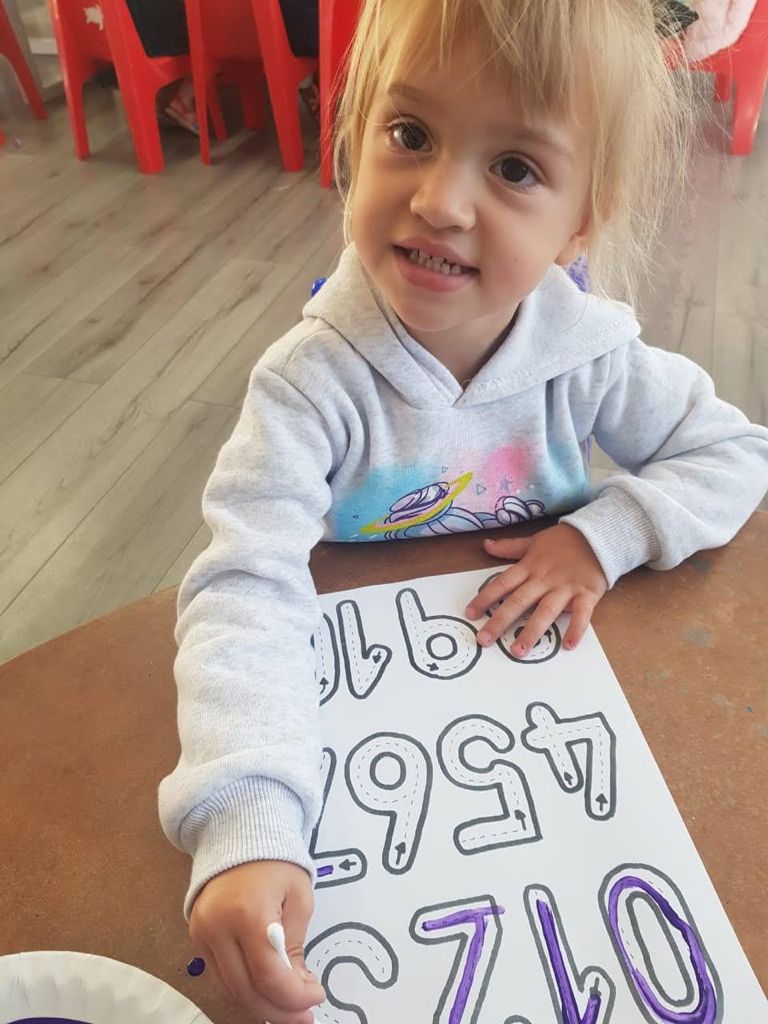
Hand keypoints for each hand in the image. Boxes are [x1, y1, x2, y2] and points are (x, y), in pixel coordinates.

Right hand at [189, 861, 324, 1023]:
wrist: (238, 833)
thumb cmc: (275, 861)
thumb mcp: (299, 898)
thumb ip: (296, 946)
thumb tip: (298, 989)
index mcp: (248, 912)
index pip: (268, 975)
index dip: (294, 997)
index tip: (316, 996)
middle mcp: (217, 927)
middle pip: (245, 991)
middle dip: (278, 1010)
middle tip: (304, 1015)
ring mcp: (201, 934)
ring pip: (230, 990)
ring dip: (261, 1005)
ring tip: (289, 1007)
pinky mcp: (196, 938)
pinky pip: (221, 976)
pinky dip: (245, 988)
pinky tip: (267, 990)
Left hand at [465, 524, 607, 654]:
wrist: (599, 534)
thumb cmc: (564, 541)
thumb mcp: (534, 541)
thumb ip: (510, 547)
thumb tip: (486, 545)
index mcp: (529, 567)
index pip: (502, 583)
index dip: (485, 598)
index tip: (470, 613)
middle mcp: (544, 579)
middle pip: (519, 601)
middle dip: (500, 621)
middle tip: (484, 640)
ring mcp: (565, 588)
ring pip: (545, 611)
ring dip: (531, 631)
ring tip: (518, 651)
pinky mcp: (586, 594)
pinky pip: (581, 614)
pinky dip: (576, 629)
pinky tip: (568, 645)